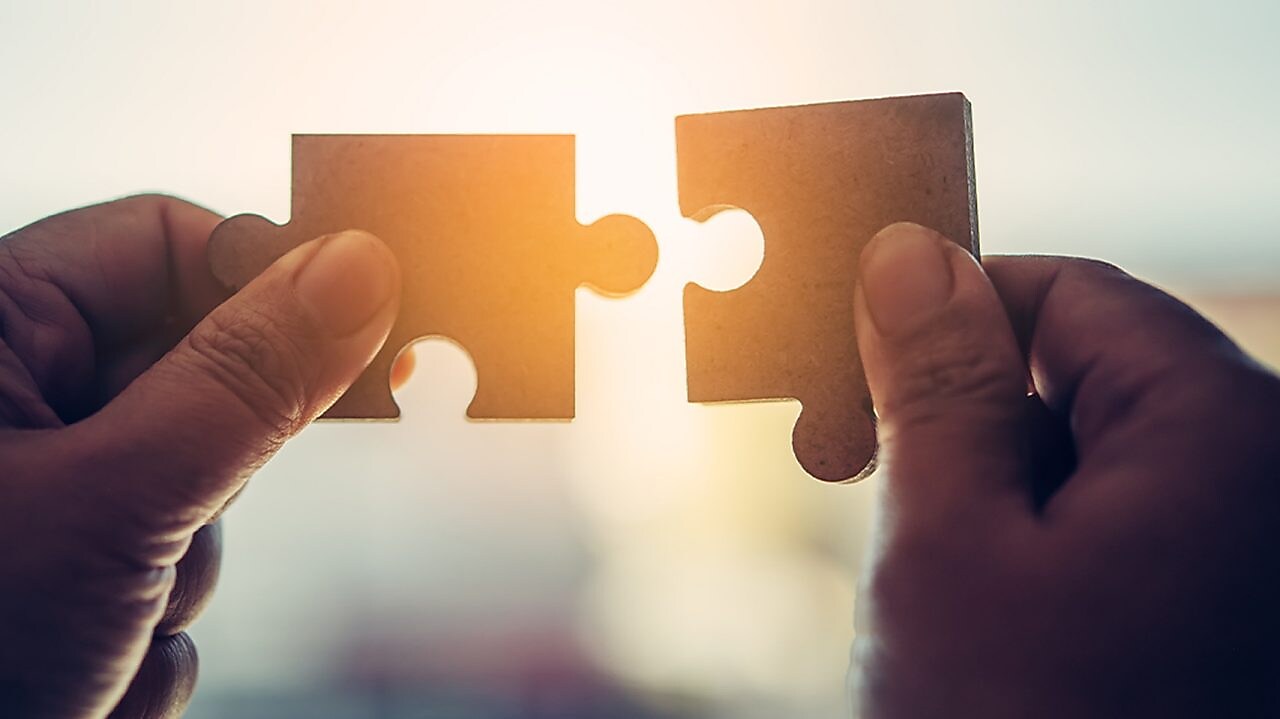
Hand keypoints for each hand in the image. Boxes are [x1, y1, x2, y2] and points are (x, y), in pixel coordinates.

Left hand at [0, 196, 399, 716]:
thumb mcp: (117, 498)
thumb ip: (248, 380)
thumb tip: (358, 270)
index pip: (165, 243)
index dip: (262, 279)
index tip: (353, 324)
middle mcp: (16, 401)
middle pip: (198, 376)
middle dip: (211, 470)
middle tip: (174, 514)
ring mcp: (46, 492)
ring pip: (196, 487)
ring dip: (180, 569)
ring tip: (103, 617)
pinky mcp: (70, 571)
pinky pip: (171, 566)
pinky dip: (154, 625)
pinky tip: (91, 660)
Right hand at [849, 223, 1279, 716]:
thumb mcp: (946, 542)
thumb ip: (936, 384)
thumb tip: (909, 256)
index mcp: (1230, 436)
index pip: (1076, 296)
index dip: (956, 306)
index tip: (859, 347)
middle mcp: (1266, 488)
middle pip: (1088, 379)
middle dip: (966, 418)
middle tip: (862, 474)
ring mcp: (1246, 562)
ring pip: (1090, 465)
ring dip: (991, 496)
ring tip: (935, 587)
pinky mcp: (1217, 620)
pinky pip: (1116, 536)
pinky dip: (1034, 552)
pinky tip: (983, 621)